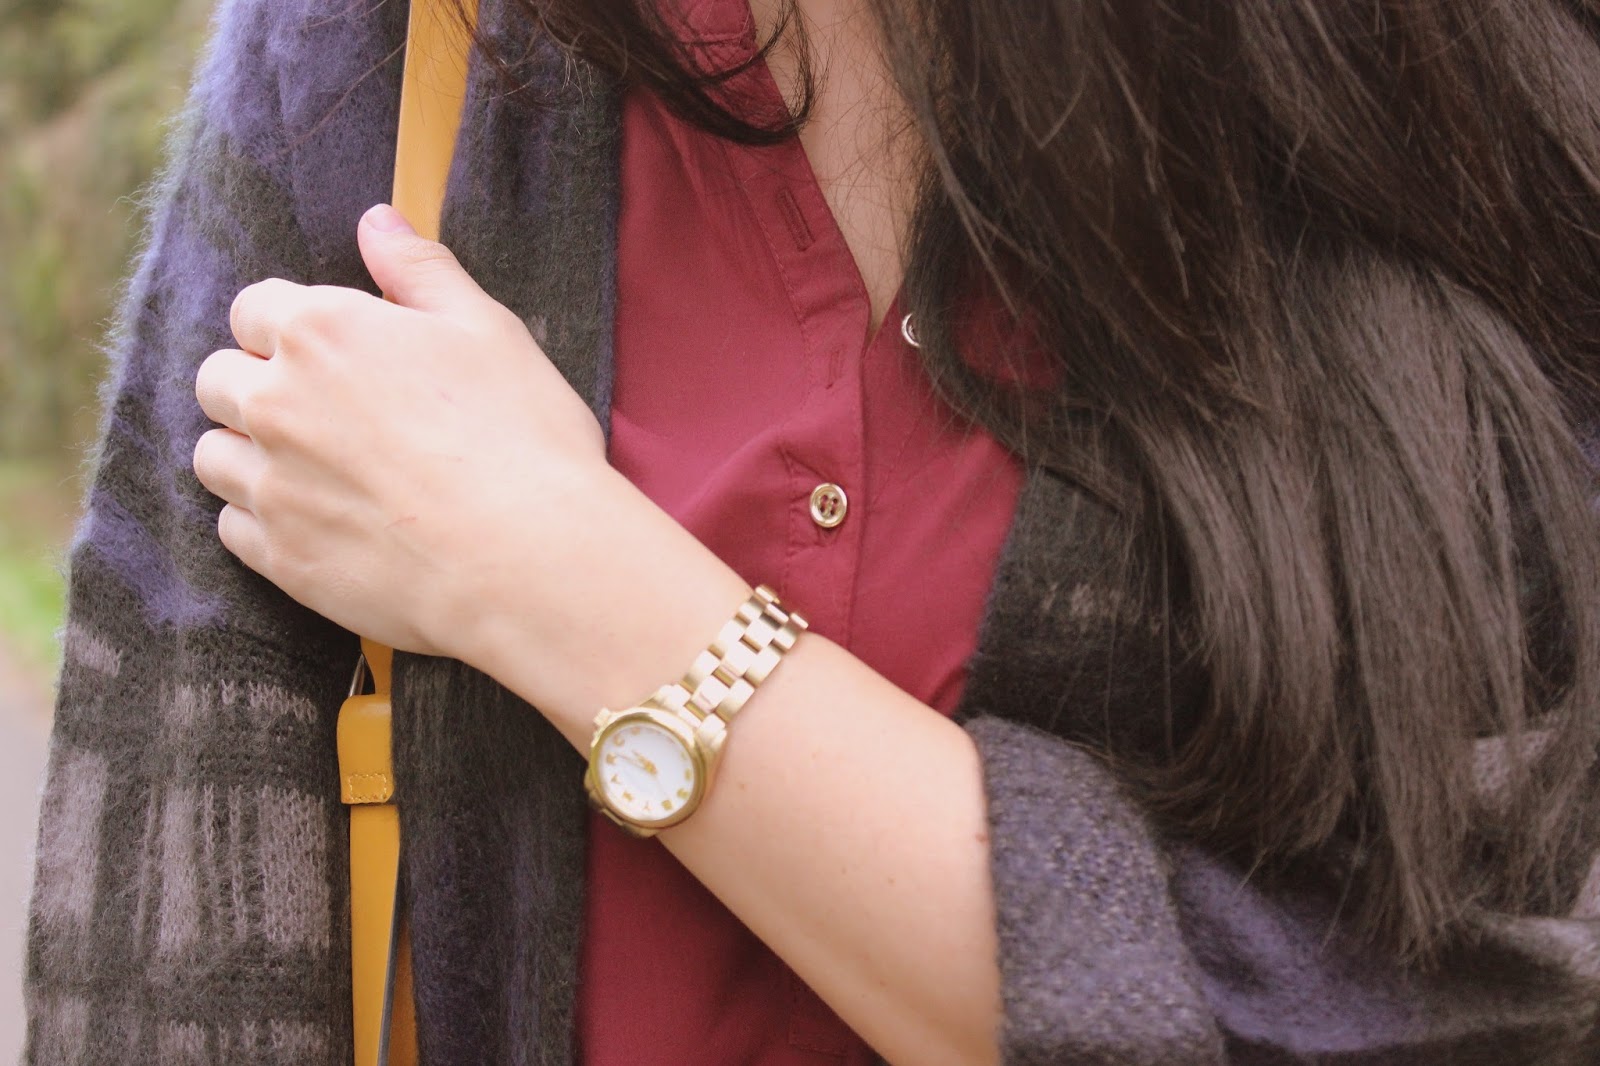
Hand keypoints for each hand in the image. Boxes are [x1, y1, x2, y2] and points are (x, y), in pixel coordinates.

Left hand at [192, 203, 607, 656]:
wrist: (528, 559)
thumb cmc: (521, 436)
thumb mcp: (487, 330)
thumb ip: (420, 270)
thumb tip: (376, 219)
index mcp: (322, 332)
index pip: (254, 307)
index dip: (292, 325)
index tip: (334, 352)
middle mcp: (276, 403)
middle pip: (217, 380)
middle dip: (257, 385)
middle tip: (323, 411)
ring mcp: (271, 485)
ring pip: (212, 457)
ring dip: (248, 453)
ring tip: (313, 468)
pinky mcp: (280, 558)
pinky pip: (232, 528)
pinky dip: (262, 520)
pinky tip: (318, 520)